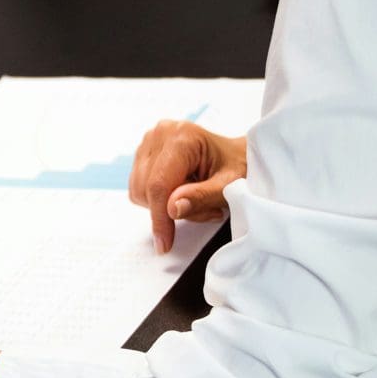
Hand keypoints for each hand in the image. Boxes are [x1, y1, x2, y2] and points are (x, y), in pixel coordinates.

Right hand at [129, 120, 247, 252]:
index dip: (159, 217)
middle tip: (204, 210)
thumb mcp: (229, 186)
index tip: (164, 244)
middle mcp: (161, 133)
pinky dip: (158, 199)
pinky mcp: (145, 151)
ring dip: (164, 206)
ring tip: (195, 199)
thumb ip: (202, 198)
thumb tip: (171, 208)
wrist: (235, 154)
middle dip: (170, 210)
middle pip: (146, 188)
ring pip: (139, 189)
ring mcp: (150, 140)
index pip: (159, 183)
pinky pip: (139, 187)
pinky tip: (182, 192)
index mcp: (182, 137)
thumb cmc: (237, 166)